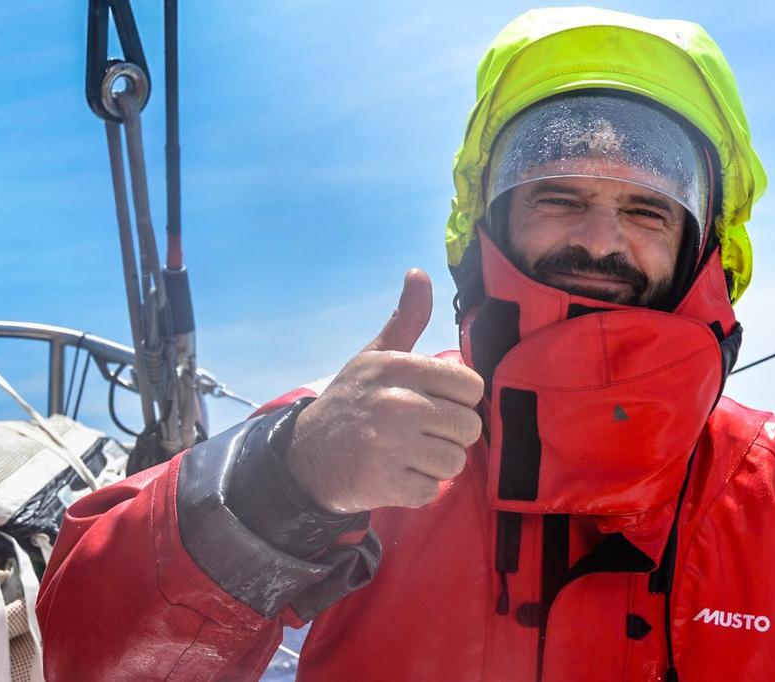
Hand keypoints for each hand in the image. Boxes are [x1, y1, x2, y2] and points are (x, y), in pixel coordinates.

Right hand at [285, 269, 484, 512]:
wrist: (303, 457)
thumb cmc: (351, 401)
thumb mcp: (375, 356)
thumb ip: (407, 318)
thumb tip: (418, 271)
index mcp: (397, 368)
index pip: (470, 385)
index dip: (459, 398)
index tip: (436, 402)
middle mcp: (396, 403)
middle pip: (469, 426)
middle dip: (450, 434)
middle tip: (421, 433)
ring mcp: (391, 446)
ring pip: (456, 461)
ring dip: (437, 464)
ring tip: (409, 454)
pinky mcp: (386, 484)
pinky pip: (432, 490)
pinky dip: (418, 488)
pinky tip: (396, 474)